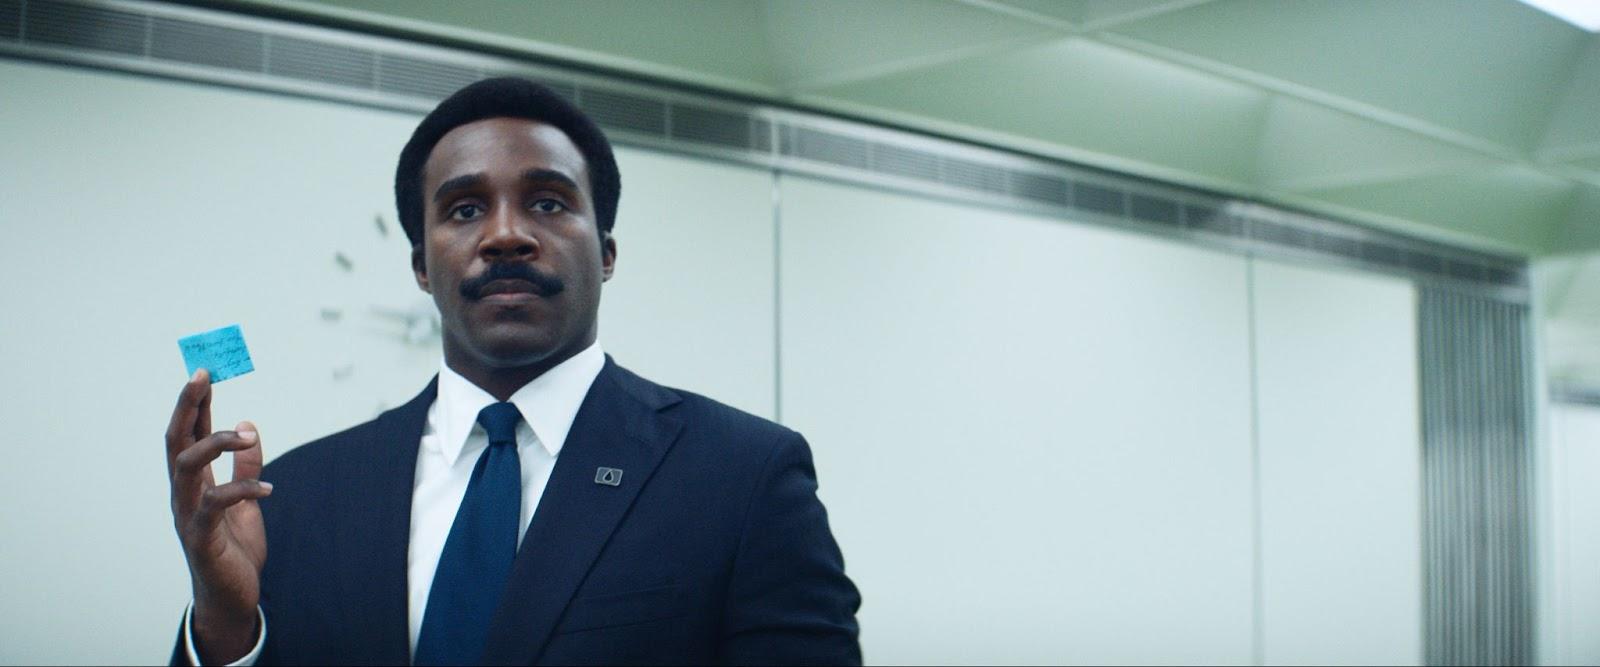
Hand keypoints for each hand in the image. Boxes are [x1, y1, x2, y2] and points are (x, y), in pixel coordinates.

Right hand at [165, 369, 270, 663]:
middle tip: (202, 376)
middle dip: (187, 406)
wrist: (231, 596)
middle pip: (175, 440)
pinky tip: (269, 489)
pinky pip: (215, 505)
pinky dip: (241, 490)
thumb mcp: (247, 501)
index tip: (204, 370)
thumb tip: (249, 425)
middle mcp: (183, 493)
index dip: (196, 403)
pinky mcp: (201, 537)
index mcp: (194, 482)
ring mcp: (187, 514)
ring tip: (246, 434)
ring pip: (184, 466)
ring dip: (213, 443)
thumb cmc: (233, 547)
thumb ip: (247, 466)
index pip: (189, 433)